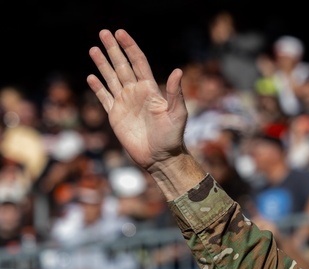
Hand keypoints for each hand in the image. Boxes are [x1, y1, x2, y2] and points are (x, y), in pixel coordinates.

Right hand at [87, 30, 187, 171]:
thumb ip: (175, 93)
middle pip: (122, 66)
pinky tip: (91, 77)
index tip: (121, 33)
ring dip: (102, 64)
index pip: (138, 63)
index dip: (130, 47)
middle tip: (103, 32)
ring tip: (93, 49)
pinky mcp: (115, 115)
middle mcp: (136, 93)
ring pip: (111, 78)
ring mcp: (125, 103)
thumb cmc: (172, 138)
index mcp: (150, 90)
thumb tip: (178, 71)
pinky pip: (104, 98)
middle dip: (113, 49)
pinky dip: (98, 87)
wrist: (160, 158)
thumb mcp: (177, 114)